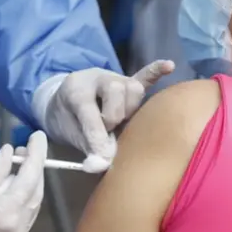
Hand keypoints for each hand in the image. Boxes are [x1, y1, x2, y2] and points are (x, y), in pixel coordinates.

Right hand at [0, 131, 47, 231]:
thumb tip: (10, 152)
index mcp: (7, 214)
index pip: (31, 178)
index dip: (37, 154)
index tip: (38, 136)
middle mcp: (17, 229)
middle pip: (36, 192)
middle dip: (33, 168)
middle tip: (23, 149)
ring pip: (32, 203)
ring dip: (28, 182)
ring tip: (16, 164)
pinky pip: (24, 214)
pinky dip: (22, 196)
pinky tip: (11, 185)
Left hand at [43, 60, 174, 167]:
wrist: (62, 101)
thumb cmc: (67, 119)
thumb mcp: (68, 134)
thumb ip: (87, 147)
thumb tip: (102, 165)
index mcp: (75, 89)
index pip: (90, 111)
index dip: (97, 138)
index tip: (102, 159)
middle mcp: (98, 78)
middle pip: (116, 90)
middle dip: (113, 116)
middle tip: (107, 130)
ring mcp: (115, 78)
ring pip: (133, 88)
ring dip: (129, 108)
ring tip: (121, 120)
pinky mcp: (129, 82)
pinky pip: (144, 75)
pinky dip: (155, 72)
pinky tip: (168, 66)